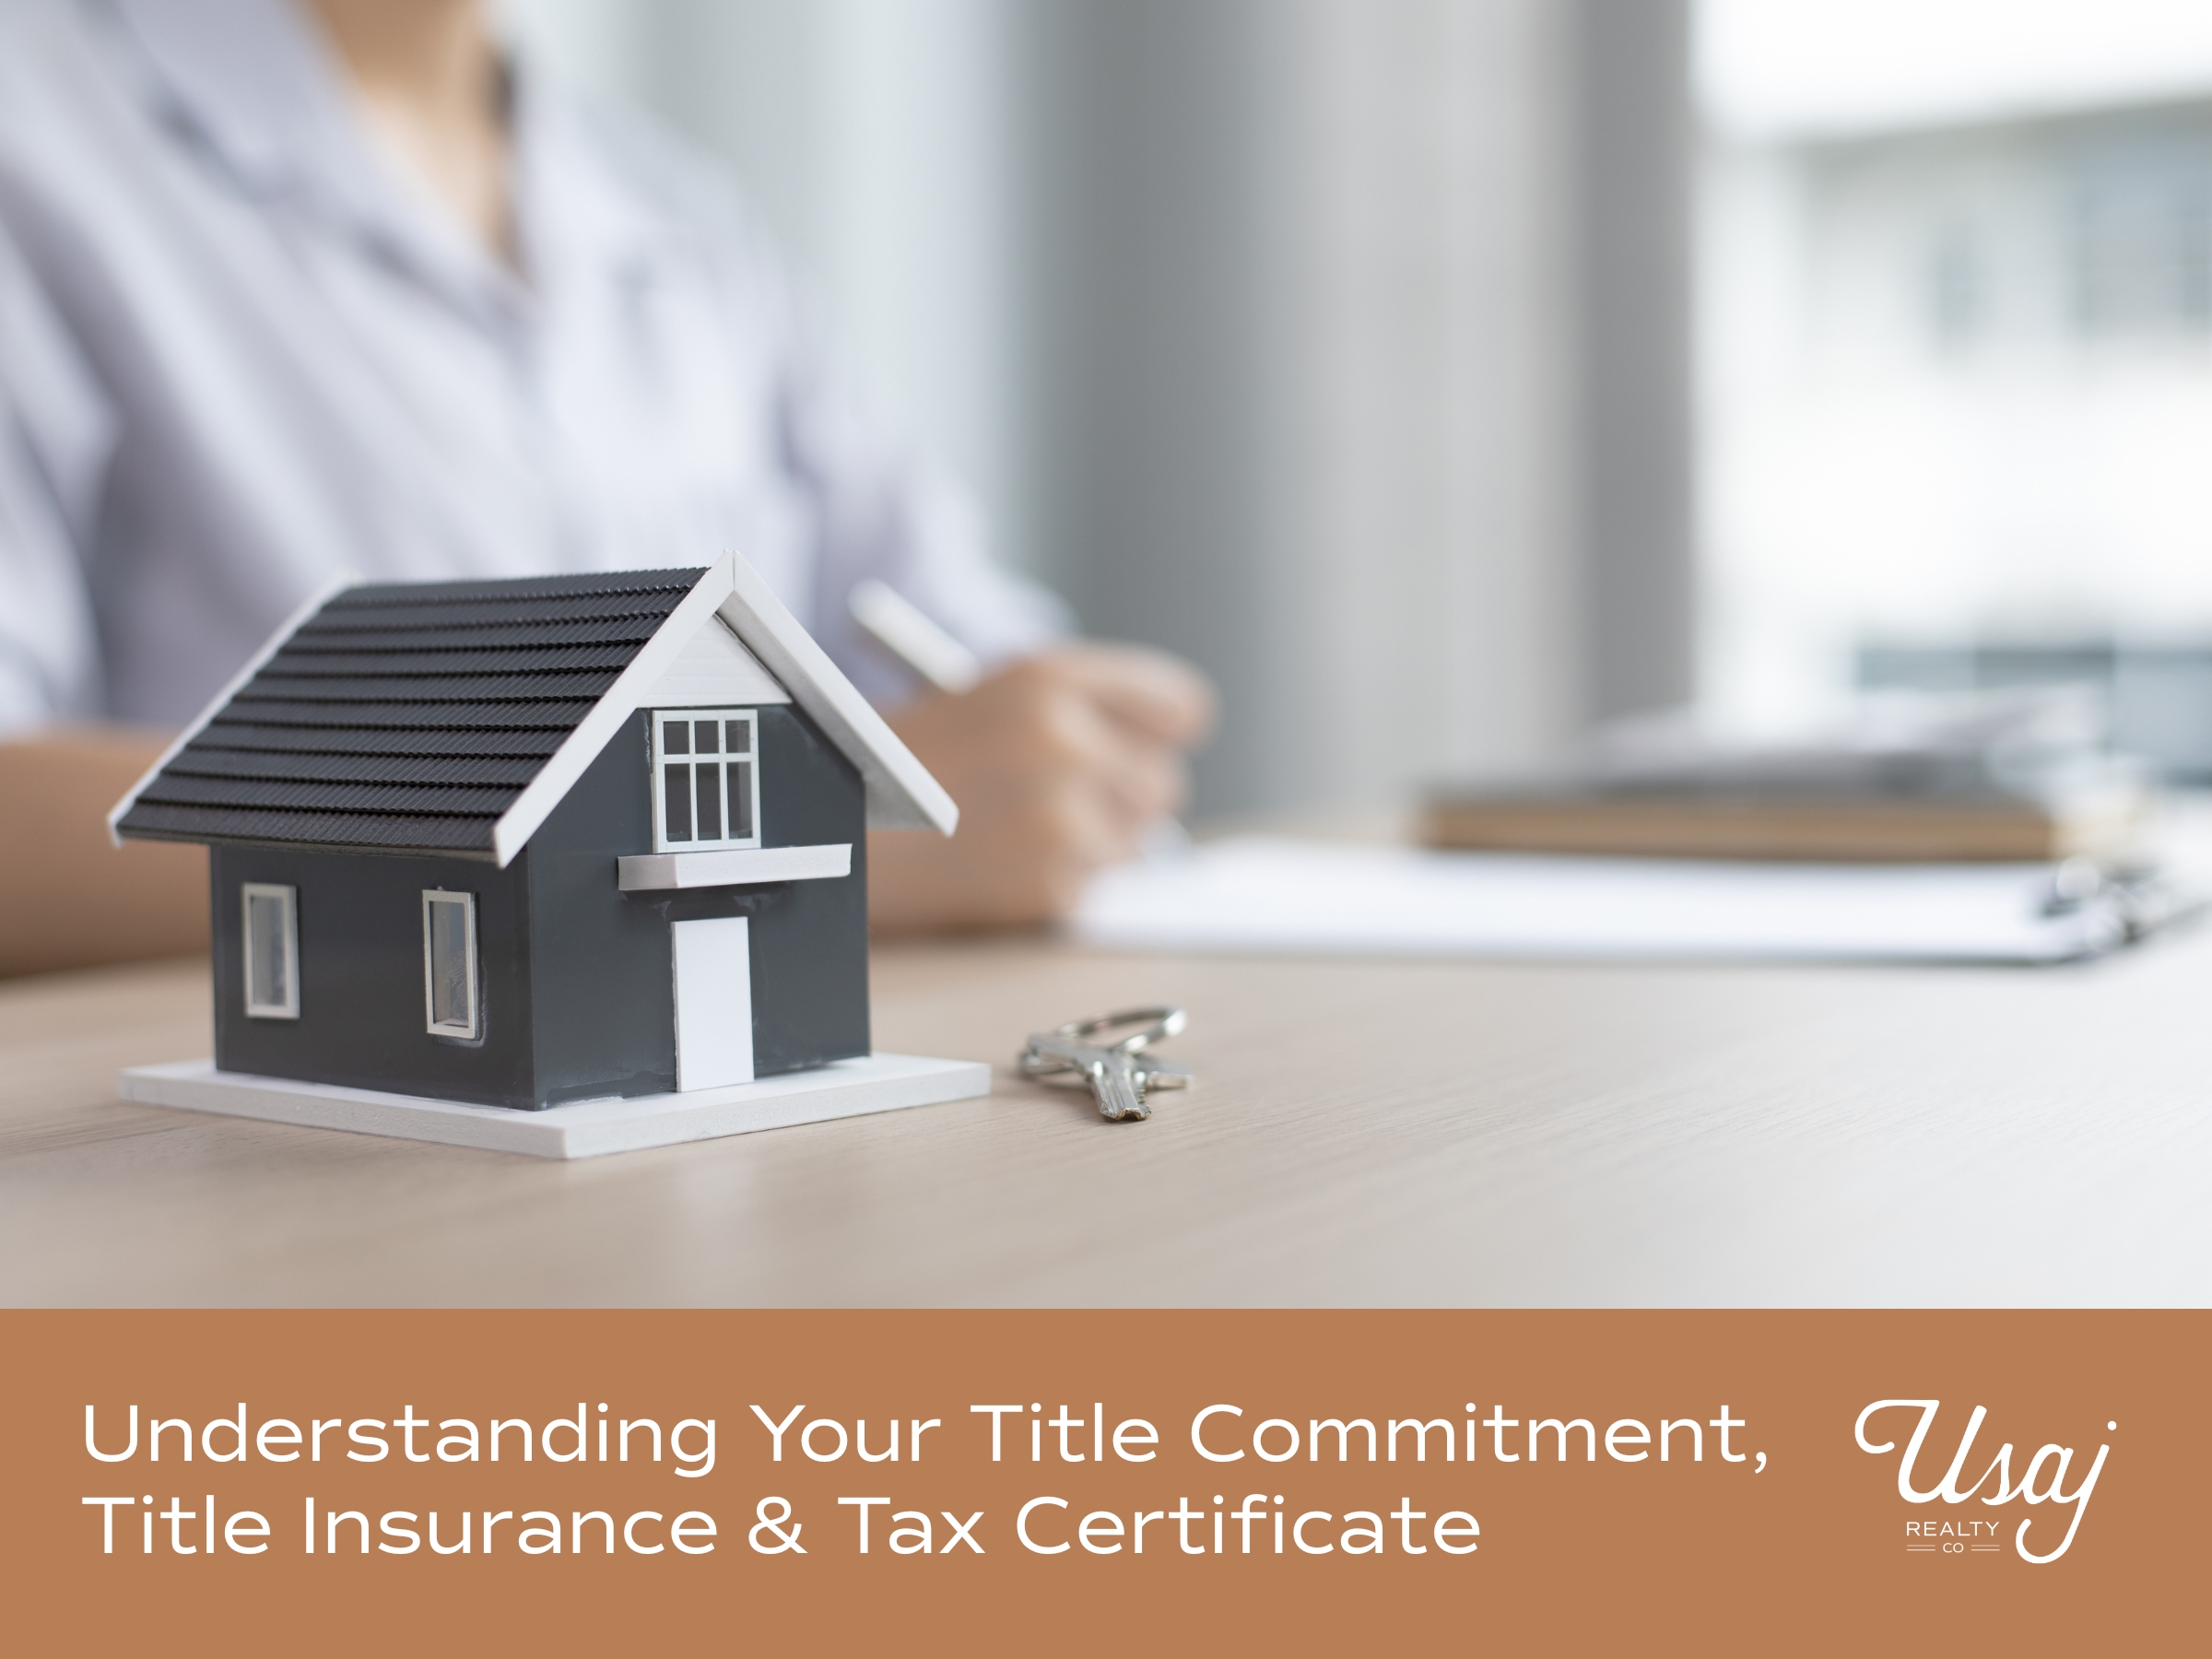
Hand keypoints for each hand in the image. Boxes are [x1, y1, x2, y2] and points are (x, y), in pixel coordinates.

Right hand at [868, 643, 1215, 931]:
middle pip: (1164, 783)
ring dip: (1093, 845)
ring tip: (1016, 831)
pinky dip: (1057, 884)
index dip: (1161, 732)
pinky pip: (1094, 886)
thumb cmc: (906, 760)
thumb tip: (1164, 749)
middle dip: (1122, 798)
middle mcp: (1063, 742)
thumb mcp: (993, 697)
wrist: (826, 831)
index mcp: (1050, 678)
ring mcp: (1058, 817)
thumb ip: (1083, 711)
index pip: (1179, 709)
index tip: (1144, 747)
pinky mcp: (1047, 885)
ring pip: (1137, 843)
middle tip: (1057, 799)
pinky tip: (1000, 864)